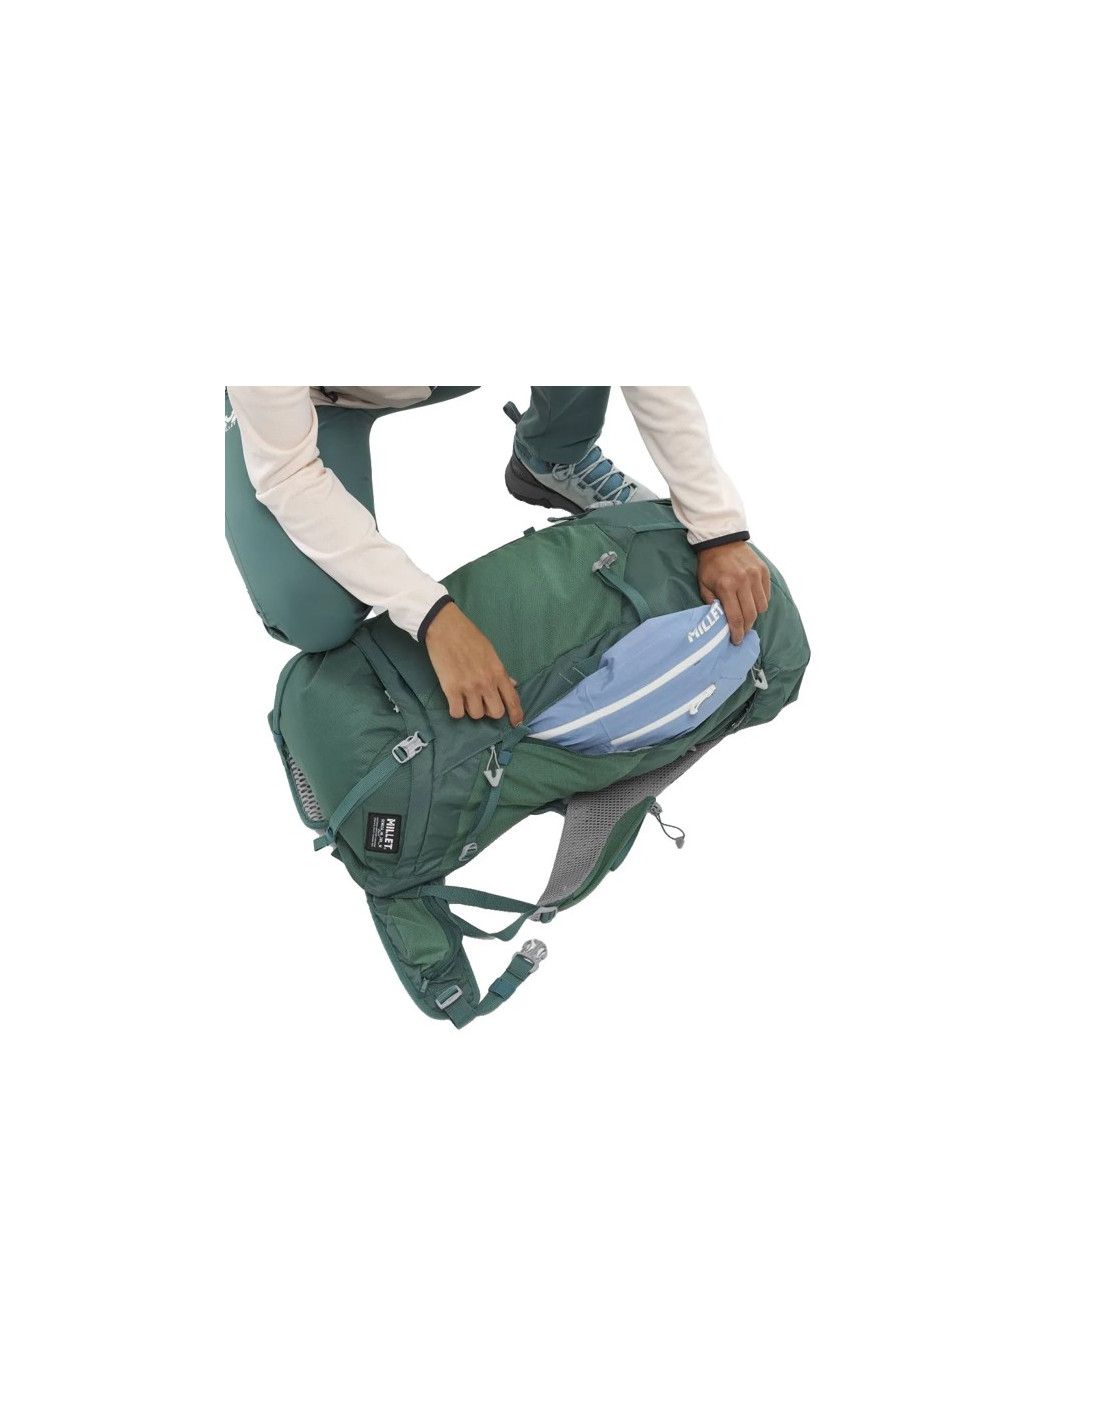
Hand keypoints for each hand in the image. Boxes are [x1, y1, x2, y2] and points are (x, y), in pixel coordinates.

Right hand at [424, 603, 523, 724]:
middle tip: (482, 702)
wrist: (446, 628)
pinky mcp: (451, 689)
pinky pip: (457, 713)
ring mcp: (469, 687)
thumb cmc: (469, 637)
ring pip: (476, 715)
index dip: (516, 715)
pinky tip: (454, 701)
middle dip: (490, 711)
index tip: (516, 723)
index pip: (512, 699)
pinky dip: (456, 710)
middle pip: (495, 713)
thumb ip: (501, 671)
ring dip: (471, 710)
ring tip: (465, 698)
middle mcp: (486, 683)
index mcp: (498, 672)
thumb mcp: (491, 652)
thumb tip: (512, 684)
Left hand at [696, 541, 770, 644]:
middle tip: (742, 631)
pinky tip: (752, 601)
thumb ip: (712, 604)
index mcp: (726, 586)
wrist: (721, 540)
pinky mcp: (763, 571)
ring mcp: (755, 575)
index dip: (737, 633)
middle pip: (751, 615)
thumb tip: (721, 622)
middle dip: (747, 627)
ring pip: (762, 606)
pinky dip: (761, 601)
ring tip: (747, 615)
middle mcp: (743, 581)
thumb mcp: (703, 585)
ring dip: (755, 615)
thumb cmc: (710, 565)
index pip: (735, 617)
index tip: (737, 640)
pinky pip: (766, 594)